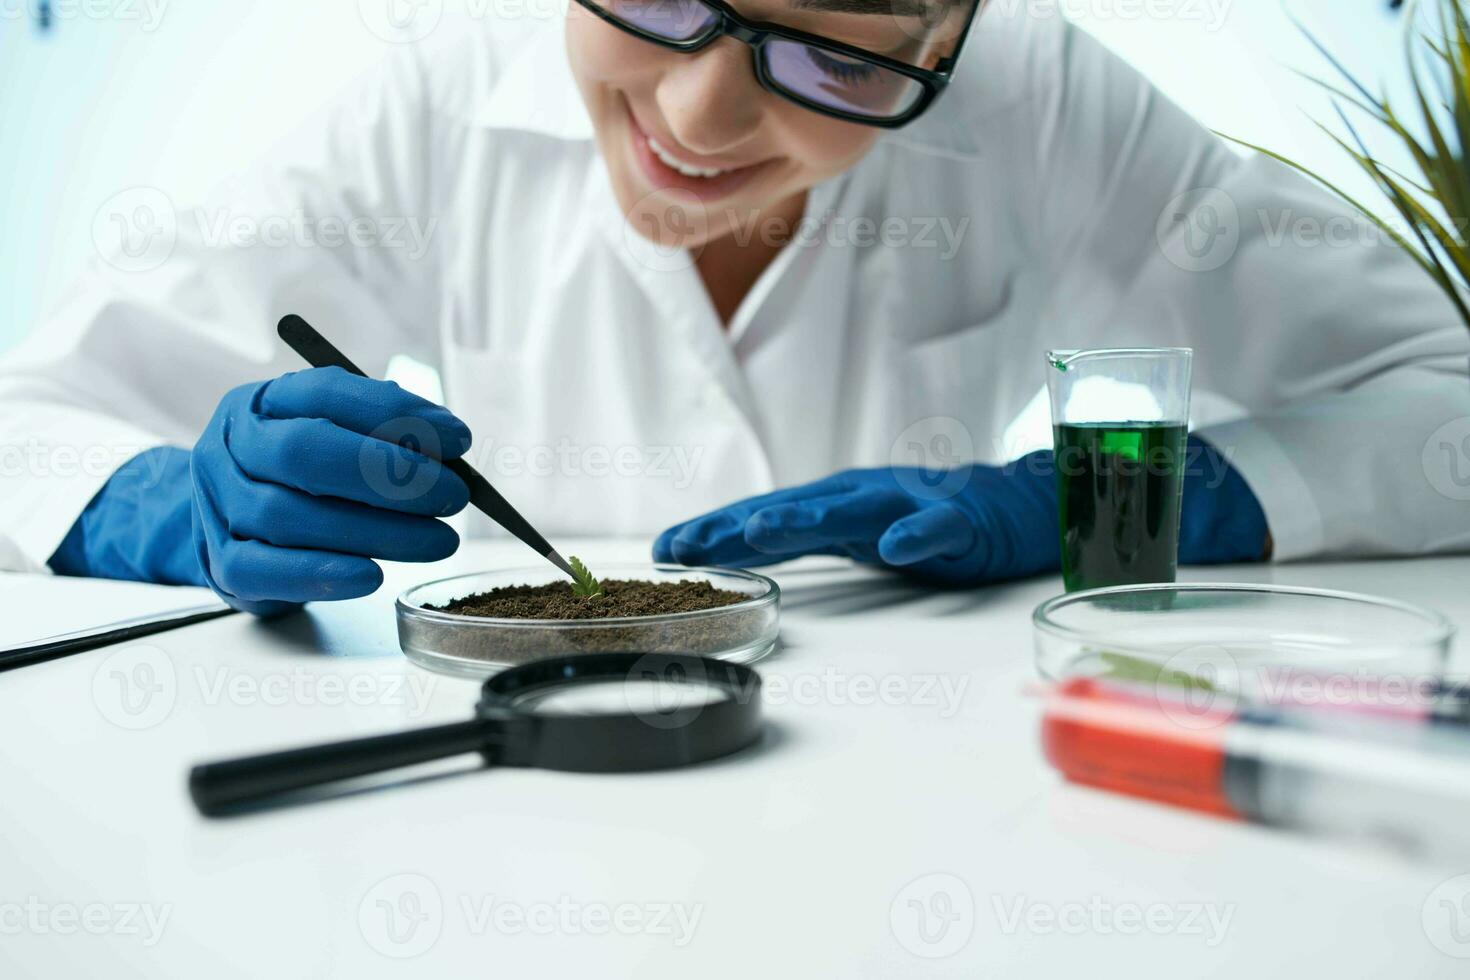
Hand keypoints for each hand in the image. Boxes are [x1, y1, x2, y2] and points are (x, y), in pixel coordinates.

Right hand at [189, 367, 471, 614]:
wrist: (224, 525)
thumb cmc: (297, 477)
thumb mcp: (329, 436)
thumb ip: (378, 433)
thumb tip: (447, 442)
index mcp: (261, 403)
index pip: (325, 392)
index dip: (396, 413)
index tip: (458, 439)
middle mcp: (232, 447)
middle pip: (304, 452)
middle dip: (388, 474)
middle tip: (452, 496)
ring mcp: (218, 505)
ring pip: (289, 515)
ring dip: (377, 531)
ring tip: (439, 541)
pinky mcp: (222, 563)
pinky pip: (266, 570)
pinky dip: (323, 574)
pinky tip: (373, 576)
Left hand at [653, 458, 1059, 585]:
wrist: (1014, 505)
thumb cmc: (926, 519)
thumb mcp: (853, 533)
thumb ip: (802, 539)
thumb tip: (734, 550)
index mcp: (834, 504)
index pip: (762, 518)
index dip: (712, 531)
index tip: (661, 549)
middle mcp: (862, 496)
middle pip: (792, 511)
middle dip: (735, 526)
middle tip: (687, 545)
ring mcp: (909, 505)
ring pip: (854, 511)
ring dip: (808, 518)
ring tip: (763, 531)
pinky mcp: (960, 521)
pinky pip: (938, 528)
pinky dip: (918, 535)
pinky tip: (897, 548)